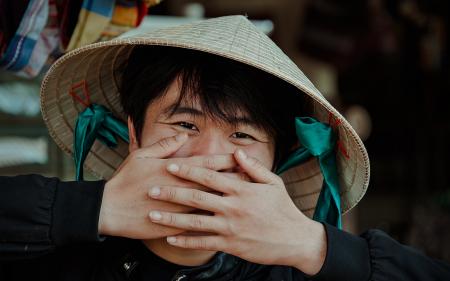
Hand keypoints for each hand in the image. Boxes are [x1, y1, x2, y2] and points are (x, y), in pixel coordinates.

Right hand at [99, 133, 236, 239]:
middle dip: (234, 179)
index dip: (226, 161)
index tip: (242, 158)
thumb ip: (164, 145)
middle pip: (214, 183)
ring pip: (210, 203)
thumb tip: (183, 134)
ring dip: (228, 200)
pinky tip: (226, 220)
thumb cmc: (125, 180)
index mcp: (174, 169)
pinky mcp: (174, 224)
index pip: (207, 163)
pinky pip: (198, 223)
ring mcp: (179, 208)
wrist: (109, 210)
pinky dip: (213, 220)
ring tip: (246, 199)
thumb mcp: (141, 156)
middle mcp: (181, 188)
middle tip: (253, 178)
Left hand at [147, 149, 326, 274]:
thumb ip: (253, 167)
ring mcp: (230, 228)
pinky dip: (185, 241)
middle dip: (172, 192)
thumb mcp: (273, 183)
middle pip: (196, 197)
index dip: (188, 171)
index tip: (170, 166)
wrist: (295, 240)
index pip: (209, 177)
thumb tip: (236, 153)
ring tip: (153, 214)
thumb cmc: (284, 209)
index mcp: (242, 190)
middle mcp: (232, 208)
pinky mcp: (230, 245)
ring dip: (172, 218)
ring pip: (194, 222)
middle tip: (152, 189)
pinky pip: (203, 243)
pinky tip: (170, 238)